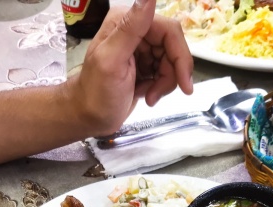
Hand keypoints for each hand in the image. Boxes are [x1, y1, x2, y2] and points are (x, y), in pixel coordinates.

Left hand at [69, 0, 193, 136]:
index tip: (184, 83)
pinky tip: (146, 94)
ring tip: (148, 96)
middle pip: (173, 48)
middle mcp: (135, 31)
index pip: (169, 31)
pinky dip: (160, 88)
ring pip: (171, 62)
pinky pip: (165, 73)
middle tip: (155, 94)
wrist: (89, 117)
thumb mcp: (111, 61)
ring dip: (164, 84)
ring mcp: (141, 49)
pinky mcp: (144, 67)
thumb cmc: (95, 94)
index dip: (180, 56)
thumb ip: (131, 28)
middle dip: (170, 74)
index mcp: (127, 22)